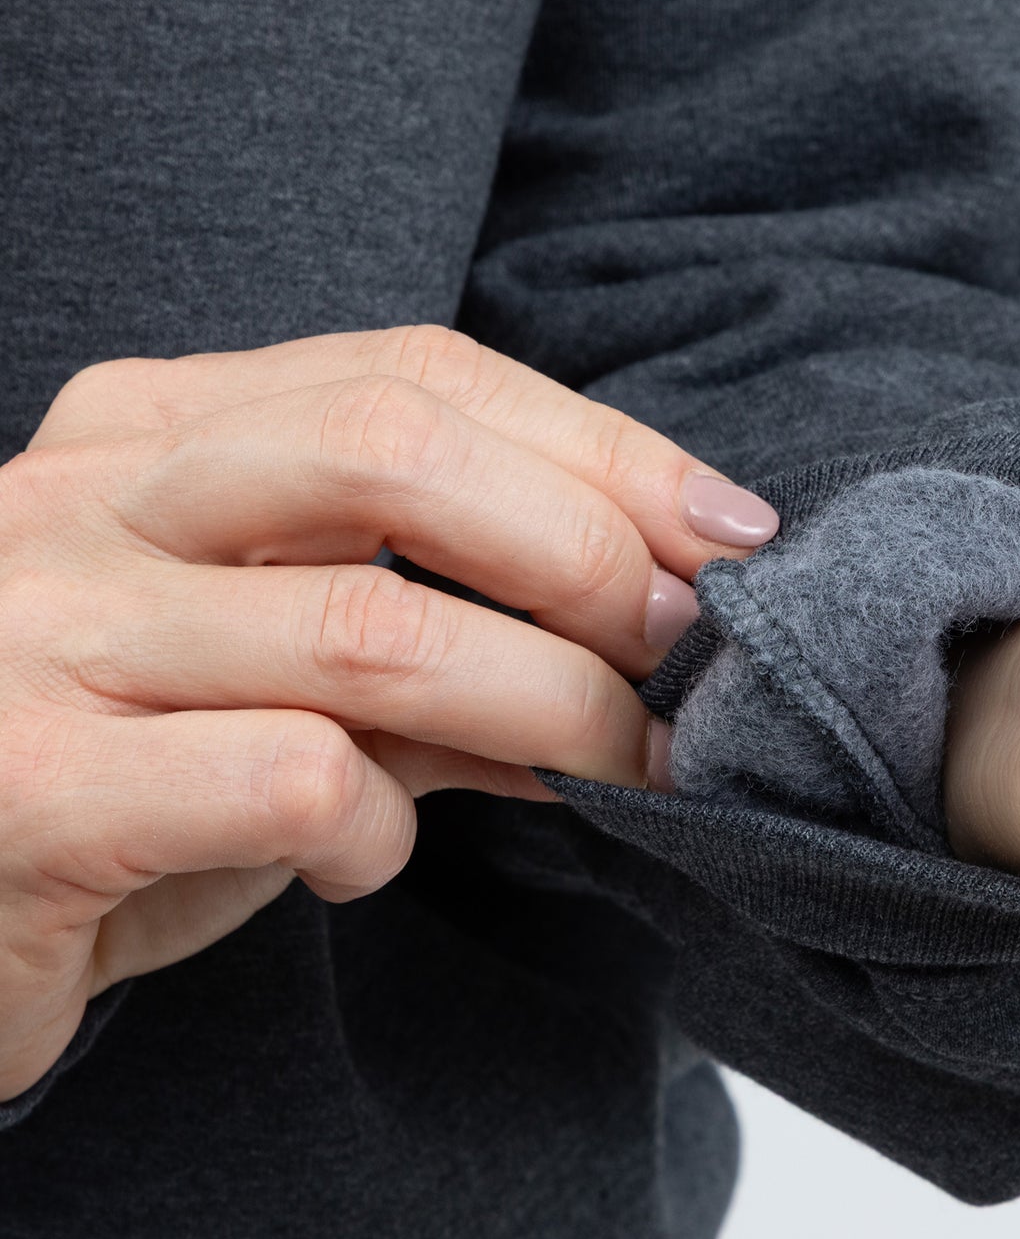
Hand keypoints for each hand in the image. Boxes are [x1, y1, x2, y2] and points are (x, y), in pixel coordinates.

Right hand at [0, 325, 777, 1099]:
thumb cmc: (112, 770)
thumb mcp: (277, 674)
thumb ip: (436, 648)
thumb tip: (635, 658)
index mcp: (157, 432)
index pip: (418, 378)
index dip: (603, 448)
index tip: (731, 532)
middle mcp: (91, 499)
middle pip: (398, 450)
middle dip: (590, 550)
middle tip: (685, 650)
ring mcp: (46, 633)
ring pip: (374, 628)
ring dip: (549, 704)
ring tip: (618, 763)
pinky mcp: (28, 788)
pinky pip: (288, 780)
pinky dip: (384, 828)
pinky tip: (368, 860)